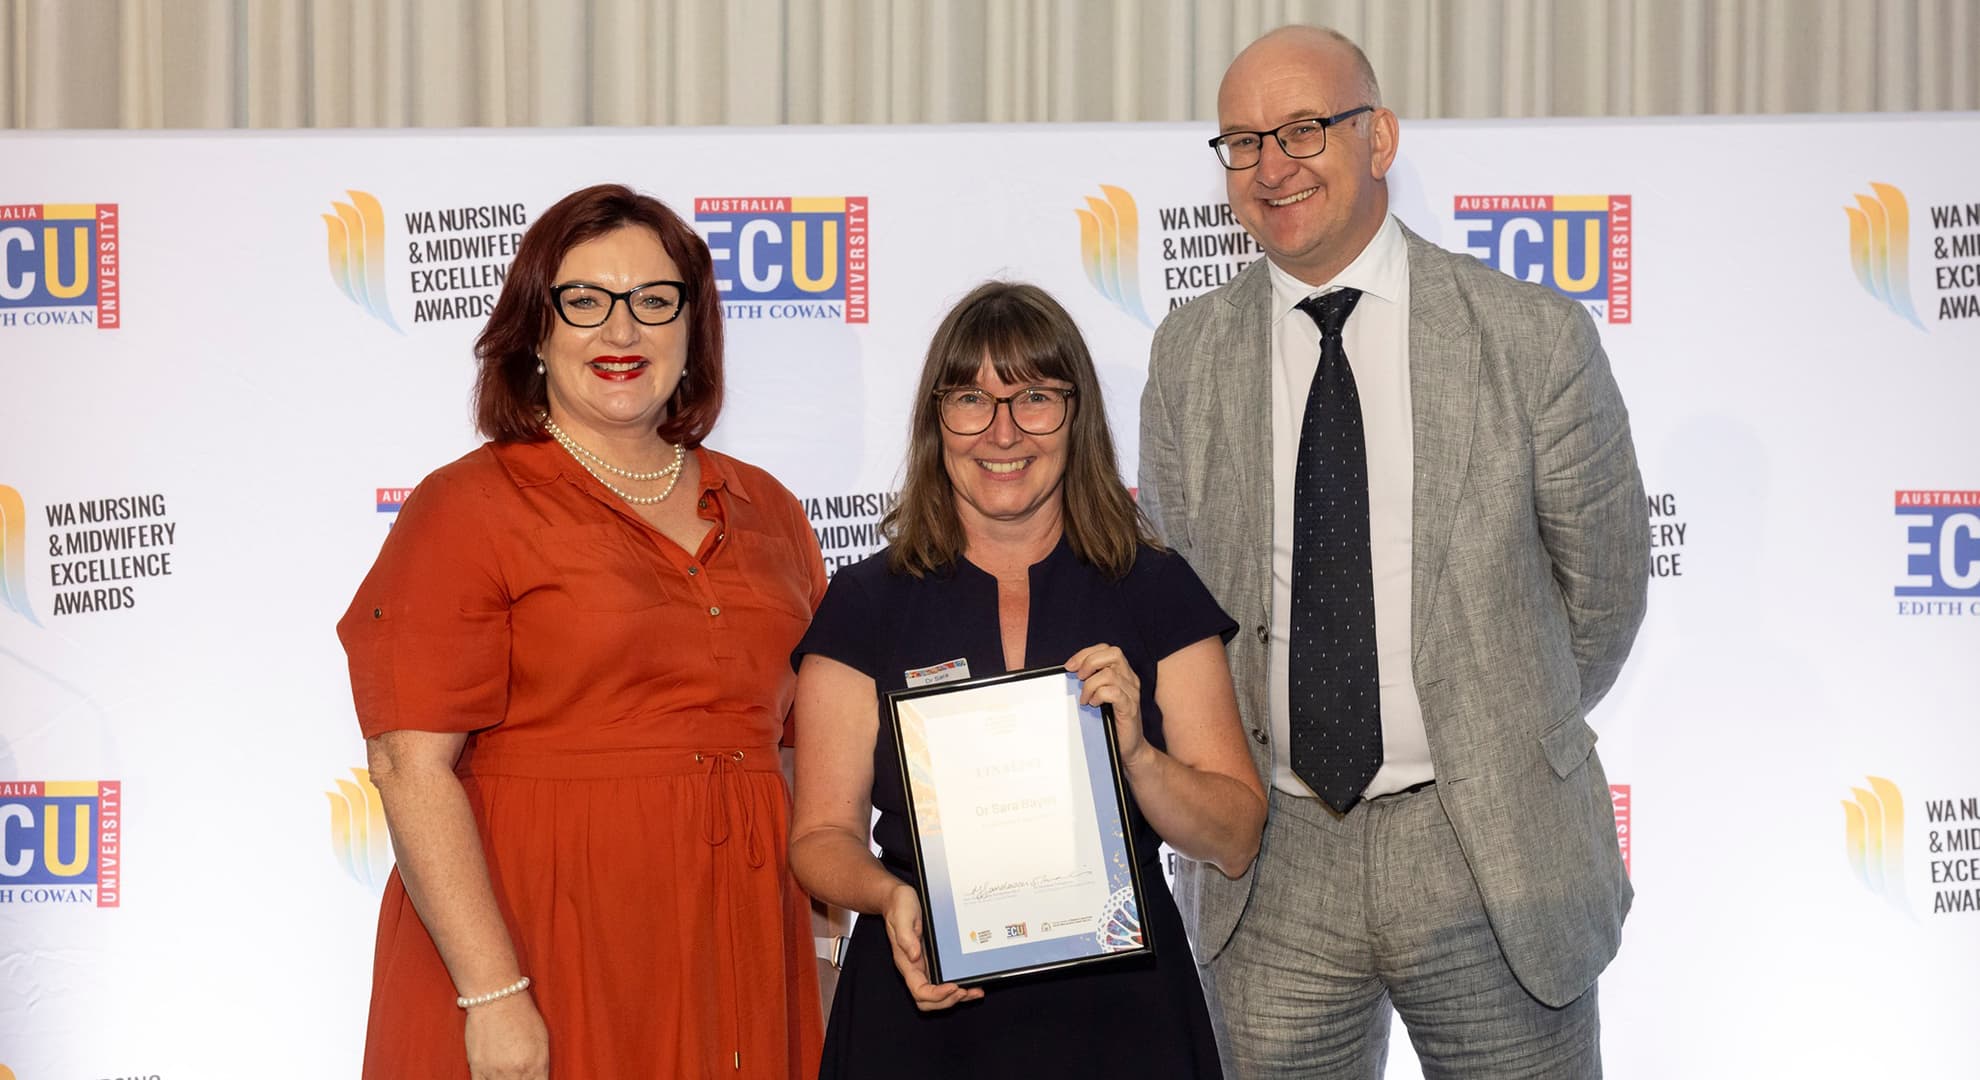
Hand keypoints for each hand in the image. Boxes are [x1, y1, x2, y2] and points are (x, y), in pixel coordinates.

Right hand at [464, 990, 549, 1079]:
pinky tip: (492, 1076)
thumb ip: (541, 1065)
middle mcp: (517, 1072)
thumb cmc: (520, 1013)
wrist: (497, 997)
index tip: (531, 1079)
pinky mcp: (477, 1068)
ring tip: (505, 1073)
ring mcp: (496, 1072)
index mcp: (537, 1065)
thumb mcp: (542, 1039)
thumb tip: (539, 1078)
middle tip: (517, 1075)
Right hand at [881, 881, 982, 1011]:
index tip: (952, 987)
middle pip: (929, 1000)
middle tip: (965, 991)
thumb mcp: (902, 916)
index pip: (919, 991)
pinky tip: (973, 982)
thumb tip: (914, 956)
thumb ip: (905, 936)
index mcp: (907, 962)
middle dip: (948, 1000)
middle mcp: (916, 968)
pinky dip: (960, 986)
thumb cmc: (899, 906)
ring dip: (957, 997)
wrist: (898, 898)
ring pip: (939, 995)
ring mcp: (925, 966)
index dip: (936, 995)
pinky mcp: (934, 960)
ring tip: (975, 991)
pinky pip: (945, 980)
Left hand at [1066, 643, 1147, 768]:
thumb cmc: (1112, 722)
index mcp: (1123, 674)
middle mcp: (1130, 680)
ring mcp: (1131, 694)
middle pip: (1113, 653)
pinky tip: (1093, 704)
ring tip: (1085, 698)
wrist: (1129, 748)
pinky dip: (1099, 696)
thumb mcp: (1099, 697)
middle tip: (1078, 677)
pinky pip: (1113, 692)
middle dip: (1089, 661)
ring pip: (1109, 674)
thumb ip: (1091, 682)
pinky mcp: (1129, 708)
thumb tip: (1069, 673)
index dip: (1086, 653)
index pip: (1107, 649)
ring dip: (1090, 684)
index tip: (1070, 666)